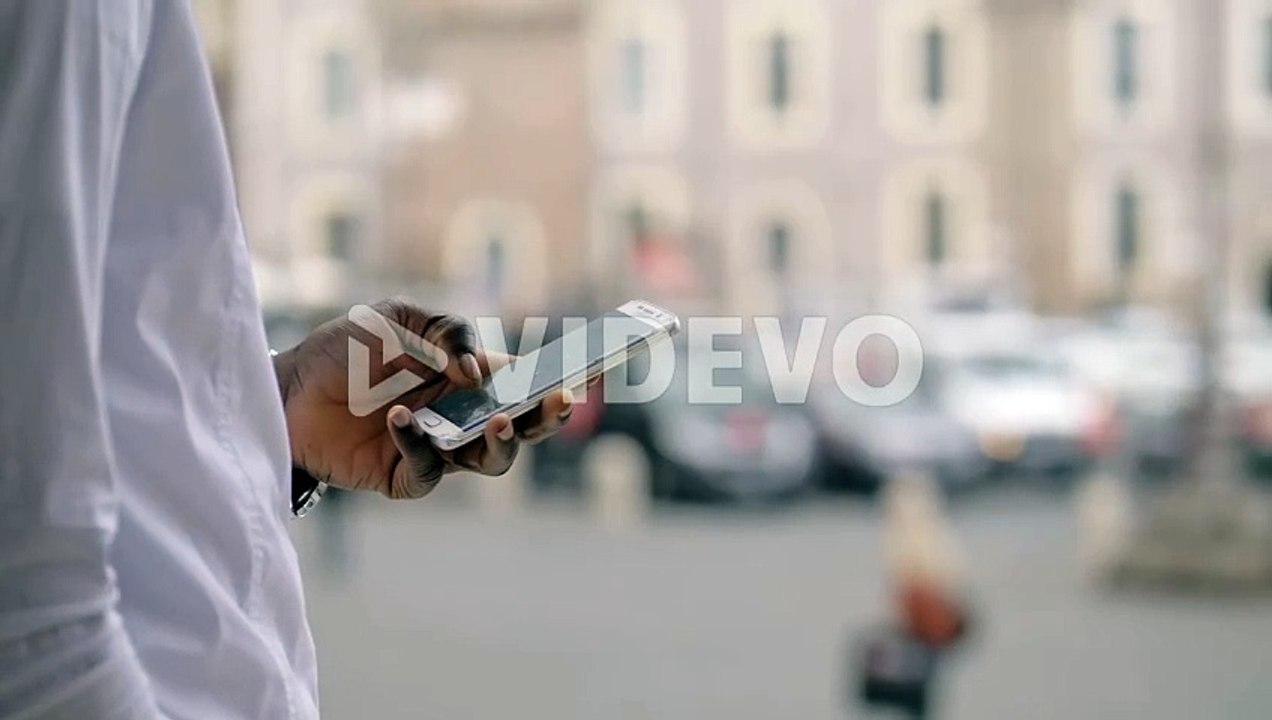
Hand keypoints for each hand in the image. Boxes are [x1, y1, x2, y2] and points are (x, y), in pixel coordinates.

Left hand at [272, 299, 573, 498]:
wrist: (284, 389)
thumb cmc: (344, 349)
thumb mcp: (397, 317)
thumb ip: (444, 332)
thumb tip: (478, 371)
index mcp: (468, 376)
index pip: (525, 380)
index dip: (558, 378)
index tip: (589, 372)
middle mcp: (461, 415)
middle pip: (522, 425)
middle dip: (546, 416)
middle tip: (560, 402)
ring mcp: (437, 448)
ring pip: (490, 460)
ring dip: (501, 443)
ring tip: (497, 421)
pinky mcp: (404, 475)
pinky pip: (429, 470)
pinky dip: (421, 446)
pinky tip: (403, 420)